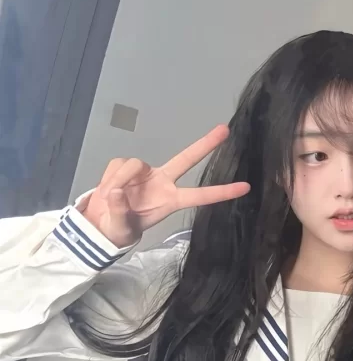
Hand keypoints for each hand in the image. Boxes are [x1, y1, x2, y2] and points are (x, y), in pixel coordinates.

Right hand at [79, 126, 249, 248]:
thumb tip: (116, 192)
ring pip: (133, 164)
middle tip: (225, 130)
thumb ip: (119, 211)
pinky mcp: (126, 166)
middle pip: (186, 159)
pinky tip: (107, 189)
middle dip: (205, 144)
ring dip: (119, 179)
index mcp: (170, 201)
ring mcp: (145, 173)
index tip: (245, 187)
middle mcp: (162, 182)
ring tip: (111, 197)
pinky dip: (108, 177)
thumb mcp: (121, 228)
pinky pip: (117, 165)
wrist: (98, 224)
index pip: (200, 196)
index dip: (222, 192)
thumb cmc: (117, 230)